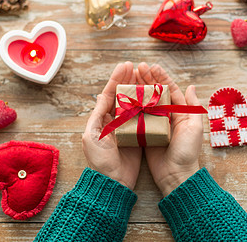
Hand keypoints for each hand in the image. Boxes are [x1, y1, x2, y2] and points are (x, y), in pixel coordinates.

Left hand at [82, 62, 141, 189]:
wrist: (113, 181)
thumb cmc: (100, 160)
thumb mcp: (92, 135)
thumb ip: (98, 115)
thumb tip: (101, 95)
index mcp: (102, 118)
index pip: (110, 93)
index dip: (117, 78)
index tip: (125, 66)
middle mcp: (116, 120)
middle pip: (123, 94)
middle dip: (129, 79)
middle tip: (137, 66)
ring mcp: (128, 127)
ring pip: (135, 103)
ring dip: (140, 88)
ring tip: (146, 75)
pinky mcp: (139, 135)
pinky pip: (145, 116)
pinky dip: (149, 104)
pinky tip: (154, 94)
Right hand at [136, 63, 203, 195]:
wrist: (175, 175)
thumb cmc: (187, 152)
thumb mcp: (194, 128)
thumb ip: (193, 107)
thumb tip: (191, 86)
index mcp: (180, 112)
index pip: (170, 89)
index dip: (161, 77)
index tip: (152, 66)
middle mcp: (166, 116)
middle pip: (155, 93)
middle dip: (147, 79)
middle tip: (137, 67)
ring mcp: (154, 124)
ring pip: (145, 102)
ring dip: (138, 89)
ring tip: (129, 77)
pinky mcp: (144, 134)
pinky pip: (136, 117)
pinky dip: (131, 107)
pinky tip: (124, 97)